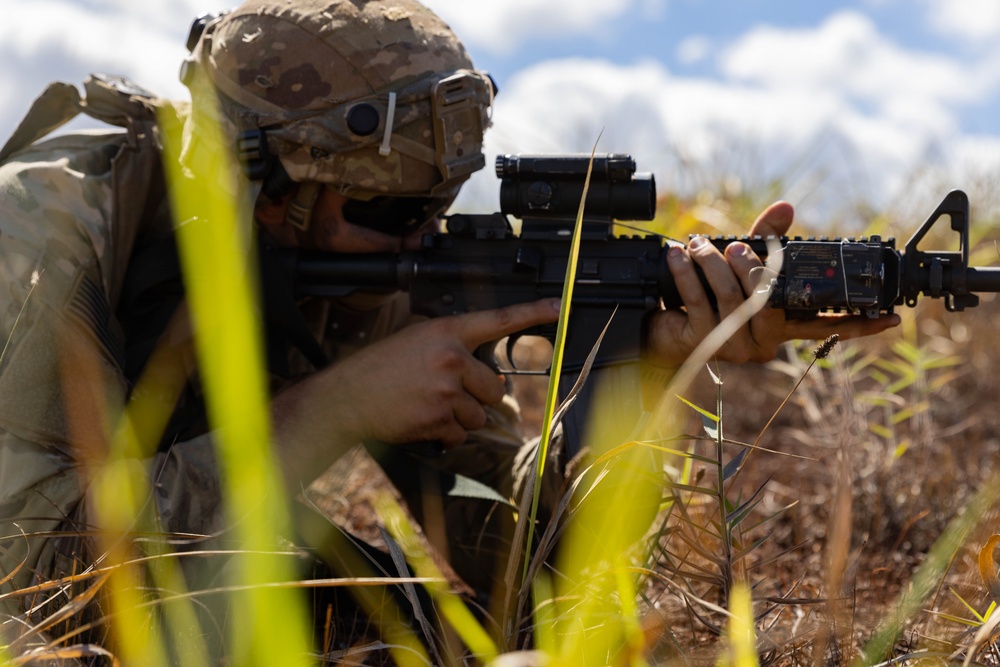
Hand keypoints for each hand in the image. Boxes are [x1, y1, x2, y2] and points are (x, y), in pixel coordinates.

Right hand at [271, 298, 560, 486]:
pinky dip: (446, 436)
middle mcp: (451, 358)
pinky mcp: (439, 419)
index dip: (531, 313)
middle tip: (446, 395)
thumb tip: (485, 376)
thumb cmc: (377, 369)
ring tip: (429, 407)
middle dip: (477, 398)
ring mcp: (447, 390)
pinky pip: (460, 435)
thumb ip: (451, 349)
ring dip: (461, 418)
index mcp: (446, 332)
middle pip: (494, 388)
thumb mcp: (414, 341)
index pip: (497, 320)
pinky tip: (424, 422)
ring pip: (479, 415)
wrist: (346, 398)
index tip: (557, 307)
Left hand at [644, 201, 900, 367]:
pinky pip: (697, 300)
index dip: (858, 324)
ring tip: (699, 245)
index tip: (889, 318)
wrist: (664, 328)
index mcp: (780, 326)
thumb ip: (766, 240)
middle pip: (771, 304)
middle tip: (736, 248)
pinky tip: (677, 256)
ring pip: (733, 299)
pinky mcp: (699, 341)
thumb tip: (786, 208)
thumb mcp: (742, 265)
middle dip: (753, 269)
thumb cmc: (709, 296)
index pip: (825, 327)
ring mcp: (732, 345)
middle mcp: (762, 342)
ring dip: (714, 264)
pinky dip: (686, 272)